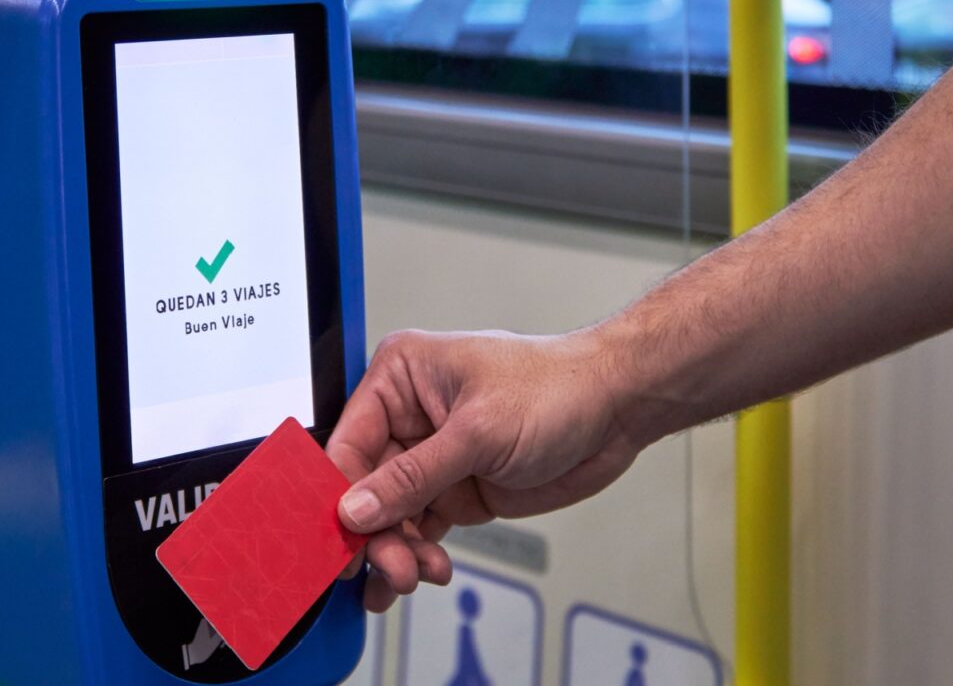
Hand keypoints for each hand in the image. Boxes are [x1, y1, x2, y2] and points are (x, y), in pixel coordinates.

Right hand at [327, 328, 646, 611]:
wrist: (616, 409)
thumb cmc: (557, 388)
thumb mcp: (478, 432)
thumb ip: (412, 476)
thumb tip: (356, 508)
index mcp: (400, 377)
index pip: (348, 442)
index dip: (338, 495)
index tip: (336, 539)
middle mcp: (408, 414)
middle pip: (364, 487)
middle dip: (373, 532)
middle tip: (388, 568)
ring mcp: (431, 455)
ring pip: (389, 515)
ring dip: (396, 550)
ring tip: (411, 575)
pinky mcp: (454, 487)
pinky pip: (419, 528)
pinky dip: (419, 554)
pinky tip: (428, 570)